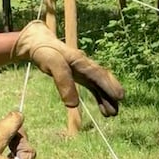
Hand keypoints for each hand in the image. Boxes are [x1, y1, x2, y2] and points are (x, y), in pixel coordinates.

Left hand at [11, 21, 125, 115]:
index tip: (119, 97)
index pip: (98, 74)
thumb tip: (73, 104)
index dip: (109, 86)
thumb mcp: (51, 64)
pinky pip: (94, 88)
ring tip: (112, 114)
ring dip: (107, 99)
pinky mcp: (80, 76)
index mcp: (81, 61)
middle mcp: (86, 65)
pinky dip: (99, 98)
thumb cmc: (45, 52)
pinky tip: (104, 110)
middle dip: (111, 93)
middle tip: (118, 109)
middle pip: (103, 80)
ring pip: (100, 86)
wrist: (39, 44)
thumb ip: (62, 81)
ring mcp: (84, 71)